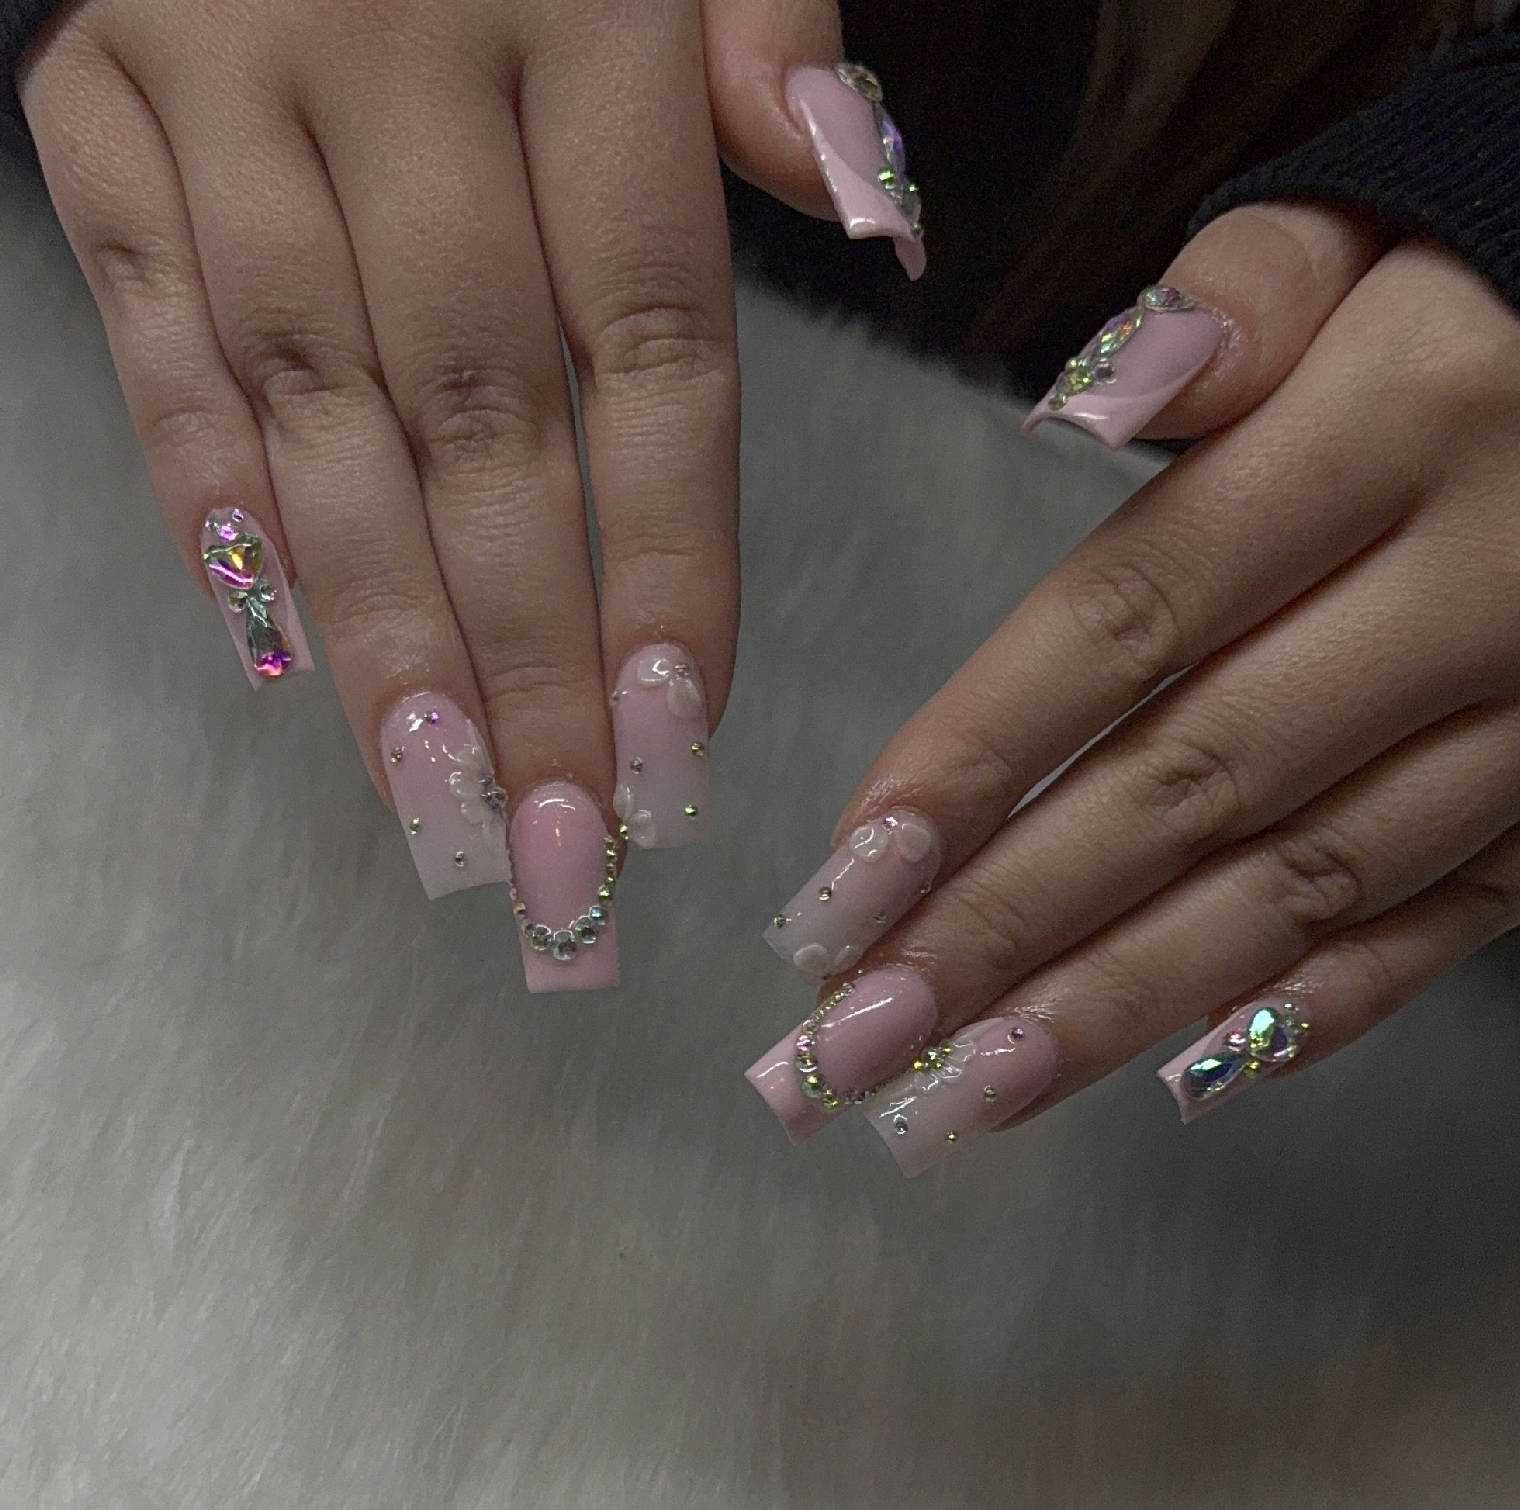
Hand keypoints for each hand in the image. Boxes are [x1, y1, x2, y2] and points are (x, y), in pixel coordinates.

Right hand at [18, 0, 916, 986]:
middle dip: (529, 654)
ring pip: (314, 405)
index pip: (651, 346)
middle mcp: (398, 55)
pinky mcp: (92, 97)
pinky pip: (147, 326)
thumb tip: (860, 197)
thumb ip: (768, 40)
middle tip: (559, 848)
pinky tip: (272, 646)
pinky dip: (204, 489)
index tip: (678, 738)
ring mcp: (225, 78)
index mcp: (583, 13)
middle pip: (483, 416)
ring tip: (436, 805)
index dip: (666, 559)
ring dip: (379, 627)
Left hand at [747, 202, 1519, 1170]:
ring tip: (962, 1099)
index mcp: (1394, 426)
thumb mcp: (1369, 234)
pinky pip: (1452, 922)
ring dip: (1118, 1005)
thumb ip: (1233, 304)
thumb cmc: (1489, 298)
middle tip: (856, 1040)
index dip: (975, 759)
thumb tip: (1091, 397)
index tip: (843, 880)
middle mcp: (1477, 587)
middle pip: (1190, 784)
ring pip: (1301, 885)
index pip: (1131, 618)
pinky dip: (1322, 1009)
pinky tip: (1185, 1080)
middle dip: (1005, 927)